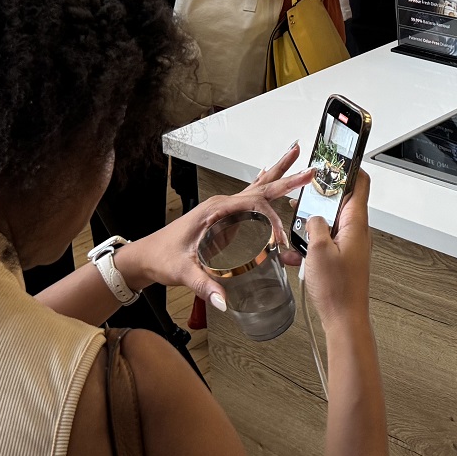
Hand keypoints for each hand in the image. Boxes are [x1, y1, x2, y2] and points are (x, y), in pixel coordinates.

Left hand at [116, 142, 313, 303]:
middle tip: (310, 170)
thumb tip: (223, 299)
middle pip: (260, 188)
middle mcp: (220, 205)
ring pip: (256, 188)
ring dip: (278, 174)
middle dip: (286, 178)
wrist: (146, 256)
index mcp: (215, 210)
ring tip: (295, 156)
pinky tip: (268, 175)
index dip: (271, 221)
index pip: (253, 206)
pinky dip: (262, 186)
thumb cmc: (162, 257)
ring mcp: (221, 209)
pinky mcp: (221, 216)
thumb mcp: (183, 271)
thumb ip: (204, 285)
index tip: (280, 242)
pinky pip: (248, 198)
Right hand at [300, 170, 372, 329]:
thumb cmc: (338, 289)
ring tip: (292, 231)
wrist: (344, 321)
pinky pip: (323, 244)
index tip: (333, 158)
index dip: (348, 168)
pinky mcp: (341, 260)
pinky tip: (294, 256)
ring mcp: (349, 246)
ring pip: (327, 224)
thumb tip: (313, 216)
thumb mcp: (319, 249)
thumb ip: (315, 224)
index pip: (360, 184)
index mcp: (356, 223)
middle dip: (318, 199)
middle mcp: (356, 232)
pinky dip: (309, 246)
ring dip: (309, 226)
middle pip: (339, 202)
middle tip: (300, 198)